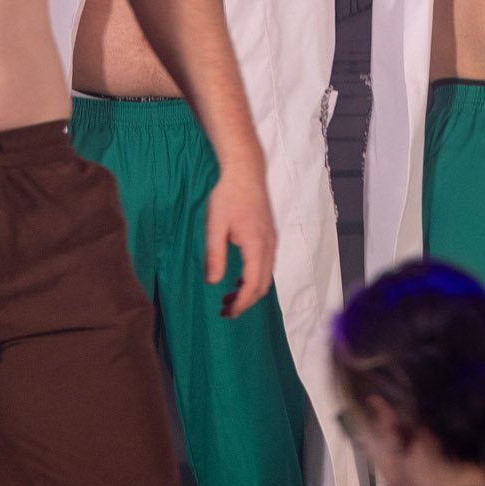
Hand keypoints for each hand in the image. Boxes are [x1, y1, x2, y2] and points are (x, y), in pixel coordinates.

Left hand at [207, 167, 279, 315]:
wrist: (245, 171)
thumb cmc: (228, 196)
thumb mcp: (214, 226)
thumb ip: (214, 256)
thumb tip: (213, 283)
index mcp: (256, 247)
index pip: (252, 286)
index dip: (240, 305)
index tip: (226, 314)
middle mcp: (269, 247)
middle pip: (262, 286)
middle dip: (245, 302)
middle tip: (224, 310)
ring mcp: (271, 241)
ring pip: (265, 277)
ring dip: (249, 291)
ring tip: (228, 298)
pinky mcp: (269, 236)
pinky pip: (266, 265)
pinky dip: (254, 278)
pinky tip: (238, 278)